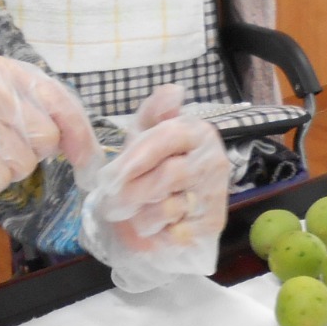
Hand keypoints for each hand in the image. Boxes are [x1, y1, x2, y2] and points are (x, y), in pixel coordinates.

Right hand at [0, 57, 95, 269]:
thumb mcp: (13, 113)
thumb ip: (51, 119)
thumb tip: (93, 154)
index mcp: (10, 70)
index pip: (64, 104)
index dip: (80, 137)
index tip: (85, 161)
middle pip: (47, 139)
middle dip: (31, 154)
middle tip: (0, 147)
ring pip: (24, 163)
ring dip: (8, 170)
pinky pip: (0, 178)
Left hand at [79, 85, 230, 292]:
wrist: (166, 210)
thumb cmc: (151, 167)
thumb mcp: (144, 135)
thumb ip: (153, 112)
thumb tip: (173, 91)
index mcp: (198, 132)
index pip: (166, 138)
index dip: (135, 159)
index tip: (110, 177)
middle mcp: (214, 160)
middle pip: (169, 175)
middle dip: (133, 192)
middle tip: (113, 203)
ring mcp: (216, 193)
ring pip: (171, 207)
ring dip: (142, 216)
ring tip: (135, 215)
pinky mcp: (214, 224)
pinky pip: (178, 233)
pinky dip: (159, 234)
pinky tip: (157, 228)